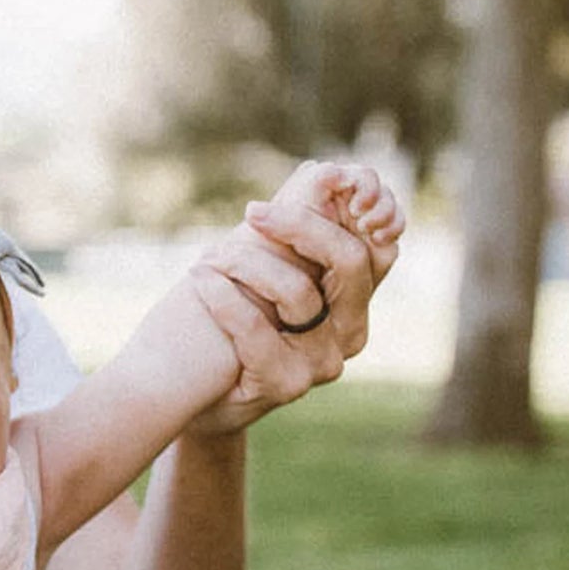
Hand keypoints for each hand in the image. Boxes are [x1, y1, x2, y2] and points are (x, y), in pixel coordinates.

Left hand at [184, 161, 404, 435]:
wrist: (191, 399)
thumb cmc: (231, 327)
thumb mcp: (265, 274)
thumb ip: (295, 234)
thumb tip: (320, 171)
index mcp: (354, 302)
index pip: (377, 244)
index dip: (360, 206)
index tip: (320, 175)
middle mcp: (350, 333)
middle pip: (347, 260)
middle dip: (300, 224)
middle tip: (253, 210)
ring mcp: (321, 363)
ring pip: (297, 291)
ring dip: (246, 262)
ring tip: (208, 256)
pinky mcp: (285, 384)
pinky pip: (256, 327)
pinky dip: (222, 297)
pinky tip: (199, 279)